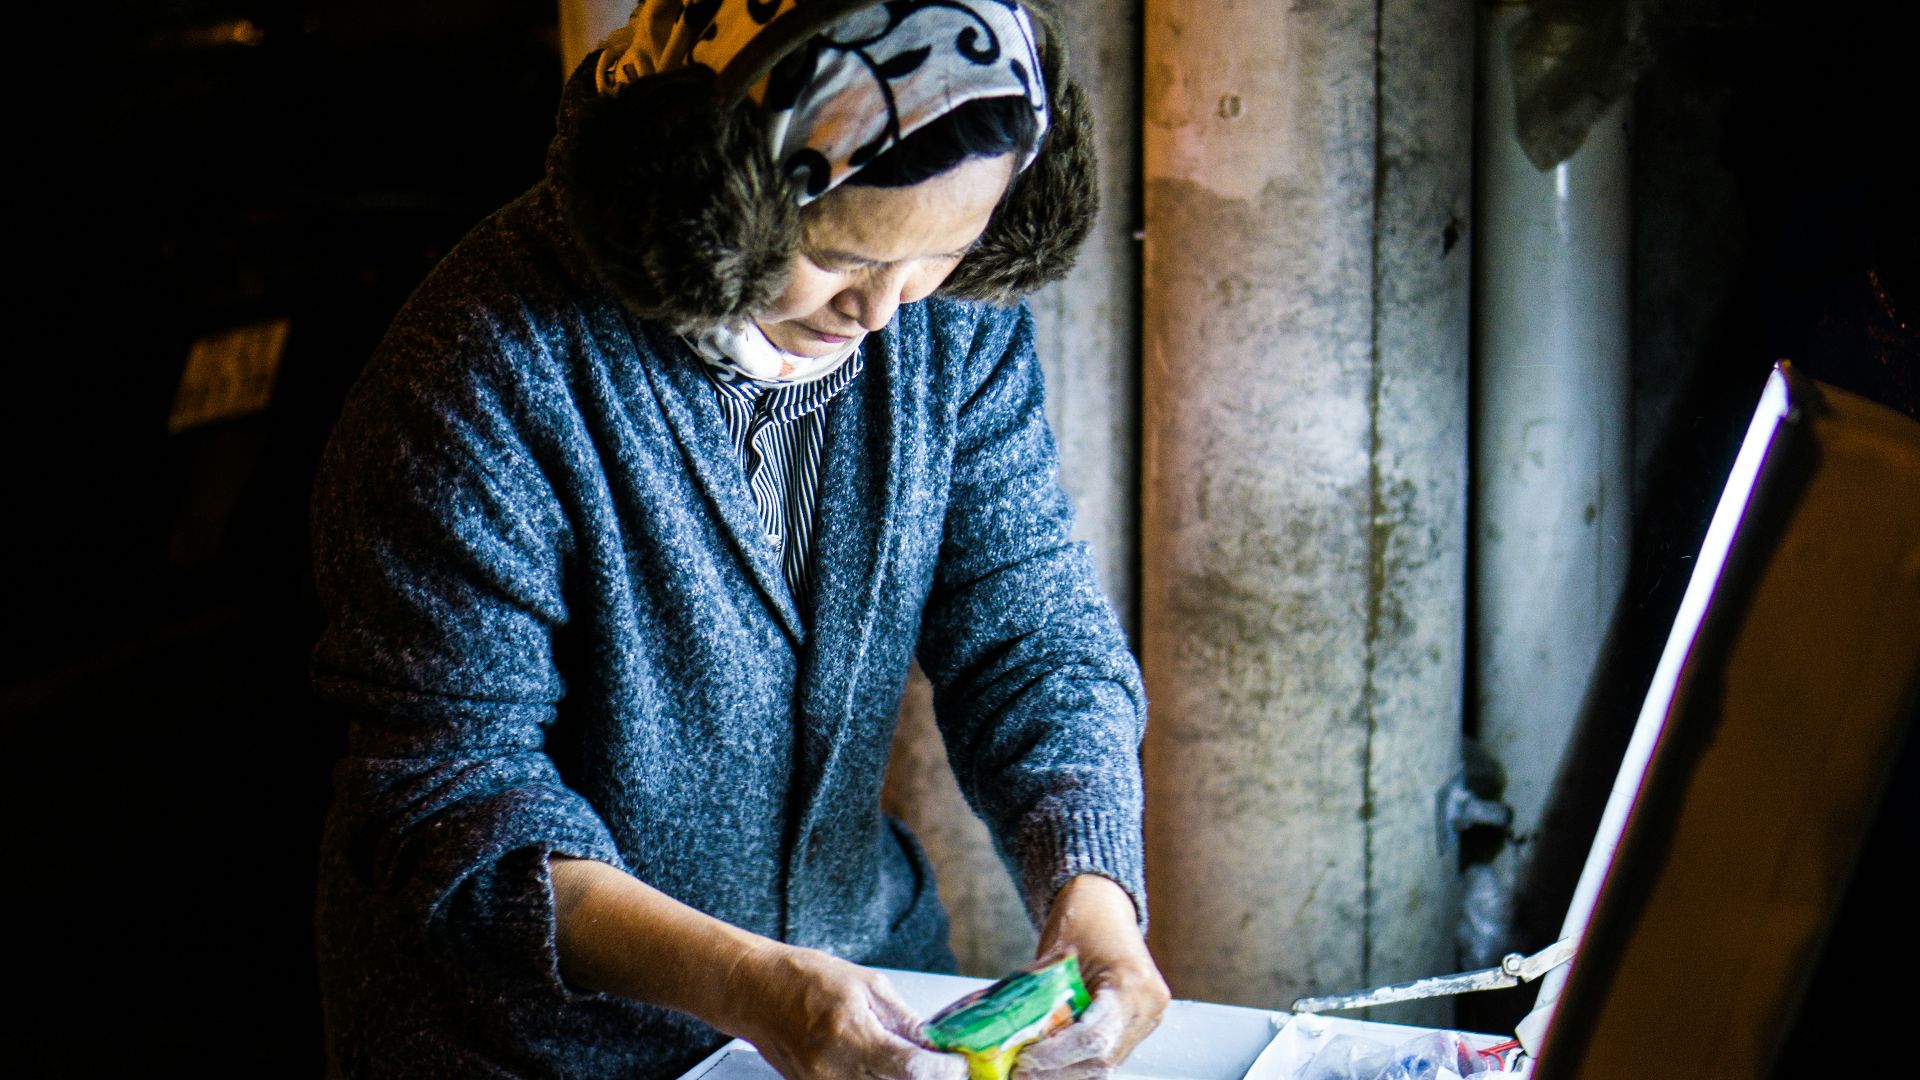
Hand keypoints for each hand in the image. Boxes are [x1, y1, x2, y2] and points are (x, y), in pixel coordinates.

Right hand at [724, 940, 968, 1079]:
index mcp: (850, 1033)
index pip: (911, 1069)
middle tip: (942, 1068)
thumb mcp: (866, 983)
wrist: (755, 991)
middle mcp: (834, 1068)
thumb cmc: (804, 978)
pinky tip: (883, 1070)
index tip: (957, 1064)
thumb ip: (902, 1018)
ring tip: (911, 1066)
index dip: (943, 1071)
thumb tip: (933, 1042)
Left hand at [1014, 875, 1169, 1079]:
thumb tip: (1003, 1039)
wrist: (1106, 905)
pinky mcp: (1141, 1025)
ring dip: (1066, 1071)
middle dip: (1058, 1070)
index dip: (1057, 1054)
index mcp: (1131, 982)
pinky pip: (1109, 1054)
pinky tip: (1050, 1062)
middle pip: (1102, 1058)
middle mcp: (1149, 1006)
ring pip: (1106, 1064)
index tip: (1025, 1058)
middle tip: (1019, 1071)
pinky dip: (1078, 1061)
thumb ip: (1037, 999)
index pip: (1095, 1036)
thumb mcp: (1055, 957)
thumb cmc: (1081, 921)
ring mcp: (1149, 1018)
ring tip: (1030, 1070)